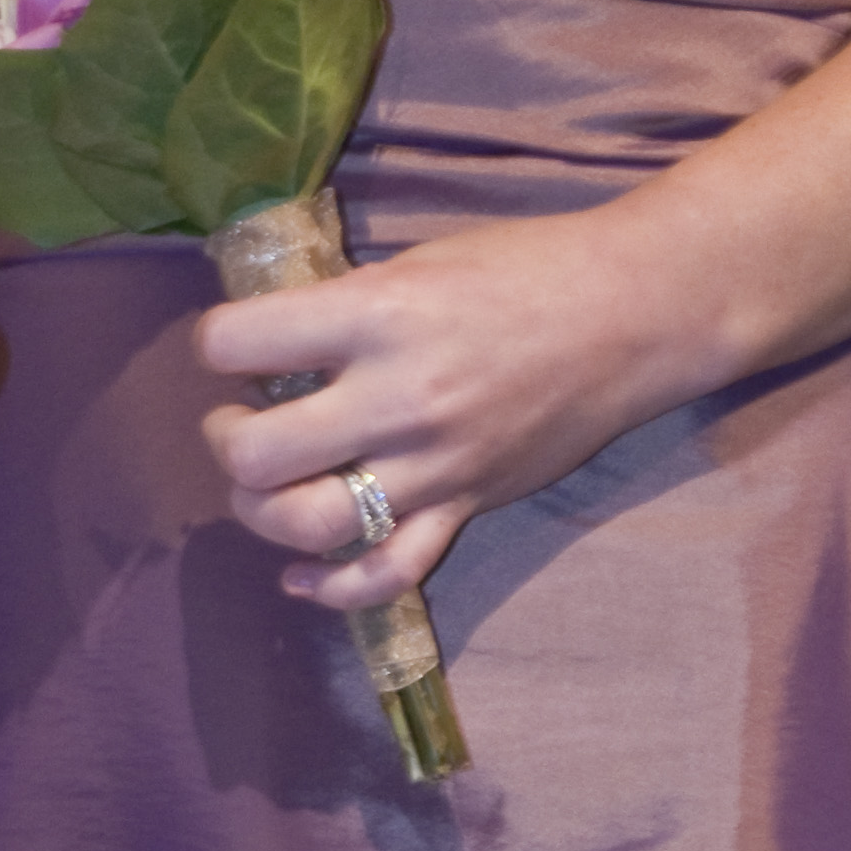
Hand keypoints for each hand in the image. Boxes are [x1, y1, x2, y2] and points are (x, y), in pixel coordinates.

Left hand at [194, 195, 715, 609]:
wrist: (635, 315)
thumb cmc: (524, 268)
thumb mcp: (417, 263)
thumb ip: (346, 308)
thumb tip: (274, 341)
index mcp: (378, 316)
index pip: (240, 343)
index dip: (215, 345)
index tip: (229, 347)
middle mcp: (399, 398)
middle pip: (259, 455)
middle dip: (225, 440)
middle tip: (238, 418)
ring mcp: (436, 464)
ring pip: (309, 525)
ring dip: (261, 511)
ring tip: (263, 481)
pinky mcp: (469, 506)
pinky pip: (387, 572)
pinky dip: (331, 588)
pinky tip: (299, 573)